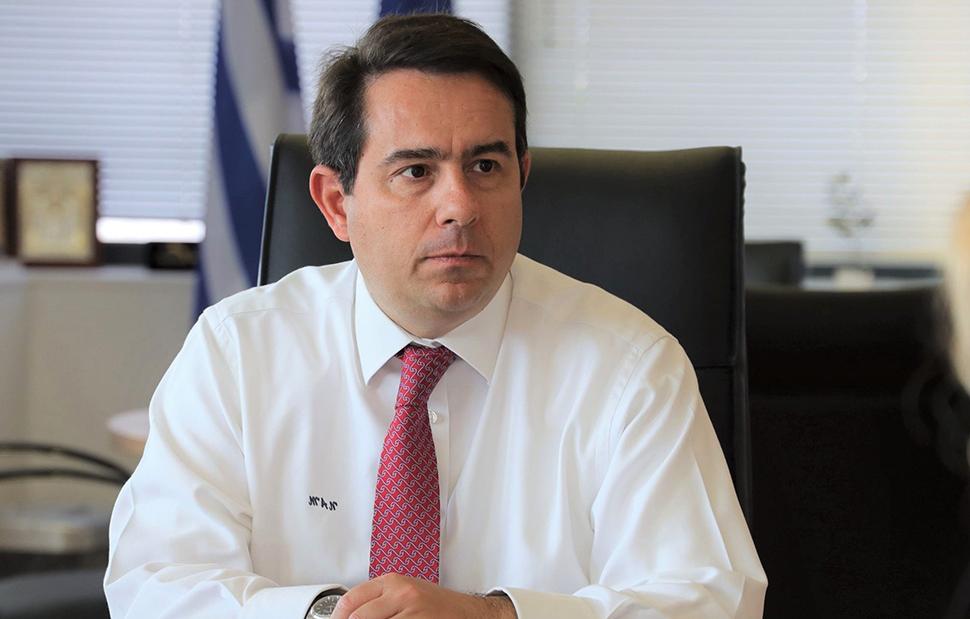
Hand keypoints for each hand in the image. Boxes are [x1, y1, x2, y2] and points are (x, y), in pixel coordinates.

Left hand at [330, 573, 515, 618]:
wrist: (469, 613)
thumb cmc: (437, 606)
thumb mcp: (406, 594)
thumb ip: (379, 601)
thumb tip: (349, 615)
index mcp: (394, 582)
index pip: (351, 600)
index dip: (337, 617)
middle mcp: (402, 594)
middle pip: (358, 618)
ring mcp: (412, 613)